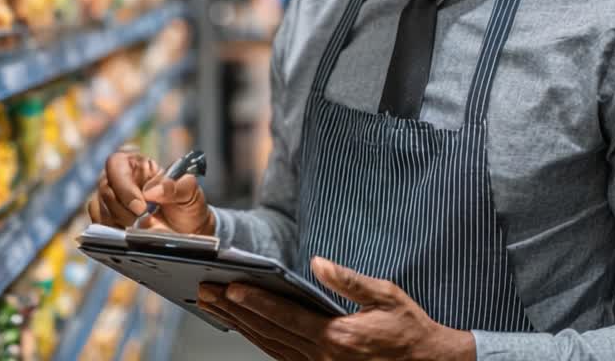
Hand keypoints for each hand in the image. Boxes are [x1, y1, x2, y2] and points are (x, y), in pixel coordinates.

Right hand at [86, 150, 214, 234]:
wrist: (186, 233)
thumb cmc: (186, 206)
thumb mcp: (190, 192)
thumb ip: (177, 186)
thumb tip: (152, 191)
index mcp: (137, 165)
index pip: (116, 164)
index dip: (124, 186)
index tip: (140, 206)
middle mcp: (119, 179)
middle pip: (104, 188)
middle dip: (122, 208)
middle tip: (142, 219)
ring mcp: (110, 199)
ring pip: (98, 206)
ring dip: (117, 220)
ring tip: (139, 227)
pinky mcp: (107, 218)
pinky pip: (98, 222)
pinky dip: (110, 230)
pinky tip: (127, 234)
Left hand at [197, 257, 475, 360]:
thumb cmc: (408, 329)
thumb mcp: (387, 297)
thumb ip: (349, 281)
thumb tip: (318, 263)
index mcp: (338, 338)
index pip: (286, 316)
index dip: (256, 302)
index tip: (230, 288)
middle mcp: (323, 358)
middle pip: (269, 332)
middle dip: (235, 311)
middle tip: (205, 291)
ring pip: (270, 346)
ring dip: (240, 326)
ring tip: (214, 305)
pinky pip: (281, 355)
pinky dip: (258, 339)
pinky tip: (244, 325)